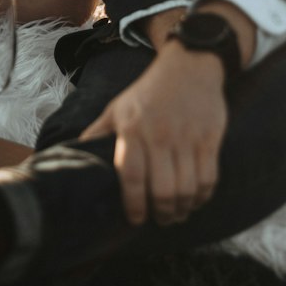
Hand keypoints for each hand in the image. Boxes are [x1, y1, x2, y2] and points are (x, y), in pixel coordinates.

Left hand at [79, 46, 227, 226]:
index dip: (133, 204)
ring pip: (187, 188)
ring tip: (176, 214)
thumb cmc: (149, 91)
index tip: (135, 218)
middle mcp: (159, 135)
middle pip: (162, 190)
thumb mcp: (117, 107)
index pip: (131, 176)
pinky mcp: (210, 138)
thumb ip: (98, 132)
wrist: (189, 65)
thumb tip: (75, 154)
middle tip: (159, 220)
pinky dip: (203, 196)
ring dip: (182, 209)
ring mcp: (187, 138)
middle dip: (161, 213)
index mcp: (132, 129)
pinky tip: (195, 200)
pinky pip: (209, 177)